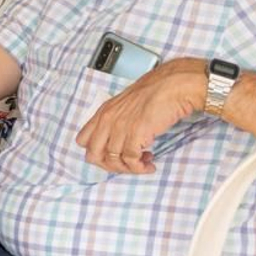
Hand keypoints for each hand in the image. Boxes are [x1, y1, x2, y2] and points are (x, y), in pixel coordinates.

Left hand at [76, 59, 207, 174]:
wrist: (173, 86)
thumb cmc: (155, 93)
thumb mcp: (126, 104)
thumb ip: (116, 120)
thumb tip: (115, 141)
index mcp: (103, 112)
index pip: (82, 140)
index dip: (96, 152)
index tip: (110, 156)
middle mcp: (108, 120)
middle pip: (93, 155)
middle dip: (109, 165)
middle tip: (125, 165)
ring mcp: (120, 128)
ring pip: (113, 161)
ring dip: (128, 168)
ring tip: (143, 163)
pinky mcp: (135, 134)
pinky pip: (131, 161)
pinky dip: (140, 167)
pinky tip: (149, 163)